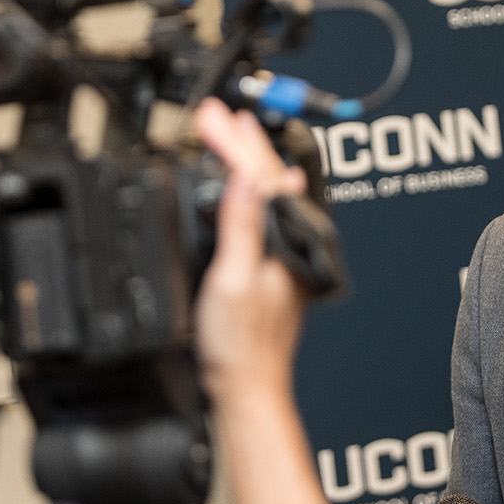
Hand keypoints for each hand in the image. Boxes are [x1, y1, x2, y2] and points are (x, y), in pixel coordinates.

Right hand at [192, 97, 309, 403]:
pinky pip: (262, 216)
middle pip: (266, 180)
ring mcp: (283, 256)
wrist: (248, 388)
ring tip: (232, 137)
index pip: (257, 177)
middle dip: (240, 143)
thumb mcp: (232, 277)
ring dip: (245, 164)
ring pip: (264, 195)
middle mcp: (290, 244)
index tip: (212, 115)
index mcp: (285, 239)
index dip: (232, 142)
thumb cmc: (241, 344)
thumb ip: (241, 223)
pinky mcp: (273, 270)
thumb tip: (245, 174)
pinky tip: (248, 190)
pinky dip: (248, 194)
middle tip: (217, 115)